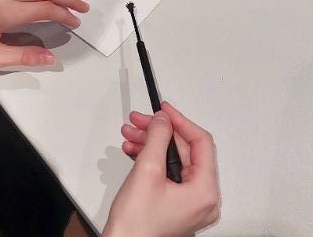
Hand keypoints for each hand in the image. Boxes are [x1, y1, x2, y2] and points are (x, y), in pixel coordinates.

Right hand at [104, 102, 219, 236]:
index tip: (164, 110)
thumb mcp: (148, 170)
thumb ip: (158, 138)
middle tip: (140, 121)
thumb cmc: (137, 225)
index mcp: (204, 192)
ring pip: (173, 160)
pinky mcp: (176, 204)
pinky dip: (151, 159)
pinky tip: (134, 151)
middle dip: (158, 133)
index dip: (180, 121)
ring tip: (131, 135)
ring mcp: (189, 203)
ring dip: (150, 144)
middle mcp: (202, 199)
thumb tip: (164, 120)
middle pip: (185, 150)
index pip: (200, 142)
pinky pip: (167, 173)